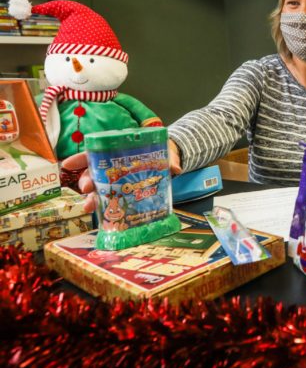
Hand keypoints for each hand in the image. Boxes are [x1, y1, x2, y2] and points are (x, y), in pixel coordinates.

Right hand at [63, 138, 183, 213]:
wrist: (171, 162)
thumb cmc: (163, 153)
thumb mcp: (167, 152)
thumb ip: (170, 158)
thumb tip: (175, 168)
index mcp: (119, 152)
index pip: (96, 153)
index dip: (81, 159)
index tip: (68, 165)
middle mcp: (114, 167)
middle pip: (95, 173)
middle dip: (87, 180)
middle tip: (86, 188)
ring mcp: (118, 182)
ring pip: (100, 189)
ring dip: (92, 198)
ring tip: (88, 206)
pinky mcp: (125, 194)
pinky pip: (111, 201)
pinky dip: (105, 208)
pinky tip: (100, 215)